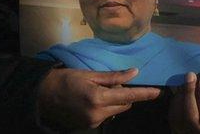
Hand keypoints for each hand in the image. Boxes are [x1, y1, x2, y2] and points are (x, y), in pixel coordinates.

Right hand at [36, 67, 161, 129]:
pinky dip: (105, 107)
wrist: (42, 96)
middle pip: (125, 104)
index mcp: (99, 98)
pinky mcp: (88, 126)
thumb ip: (114, 76)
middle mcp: (97, 113)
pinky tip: (93, 100)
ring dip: (115, 101)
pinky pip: (105, 116)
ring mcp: (92, 122)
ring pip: (116, 110)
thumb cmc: (66, 80)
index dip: (145, 94)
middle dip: (126, 95)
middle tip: (113, 84)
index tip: (158, 92)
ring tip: (100, 91)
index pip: (129, 96)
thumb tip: (135, 73)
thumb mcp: (90, 75)